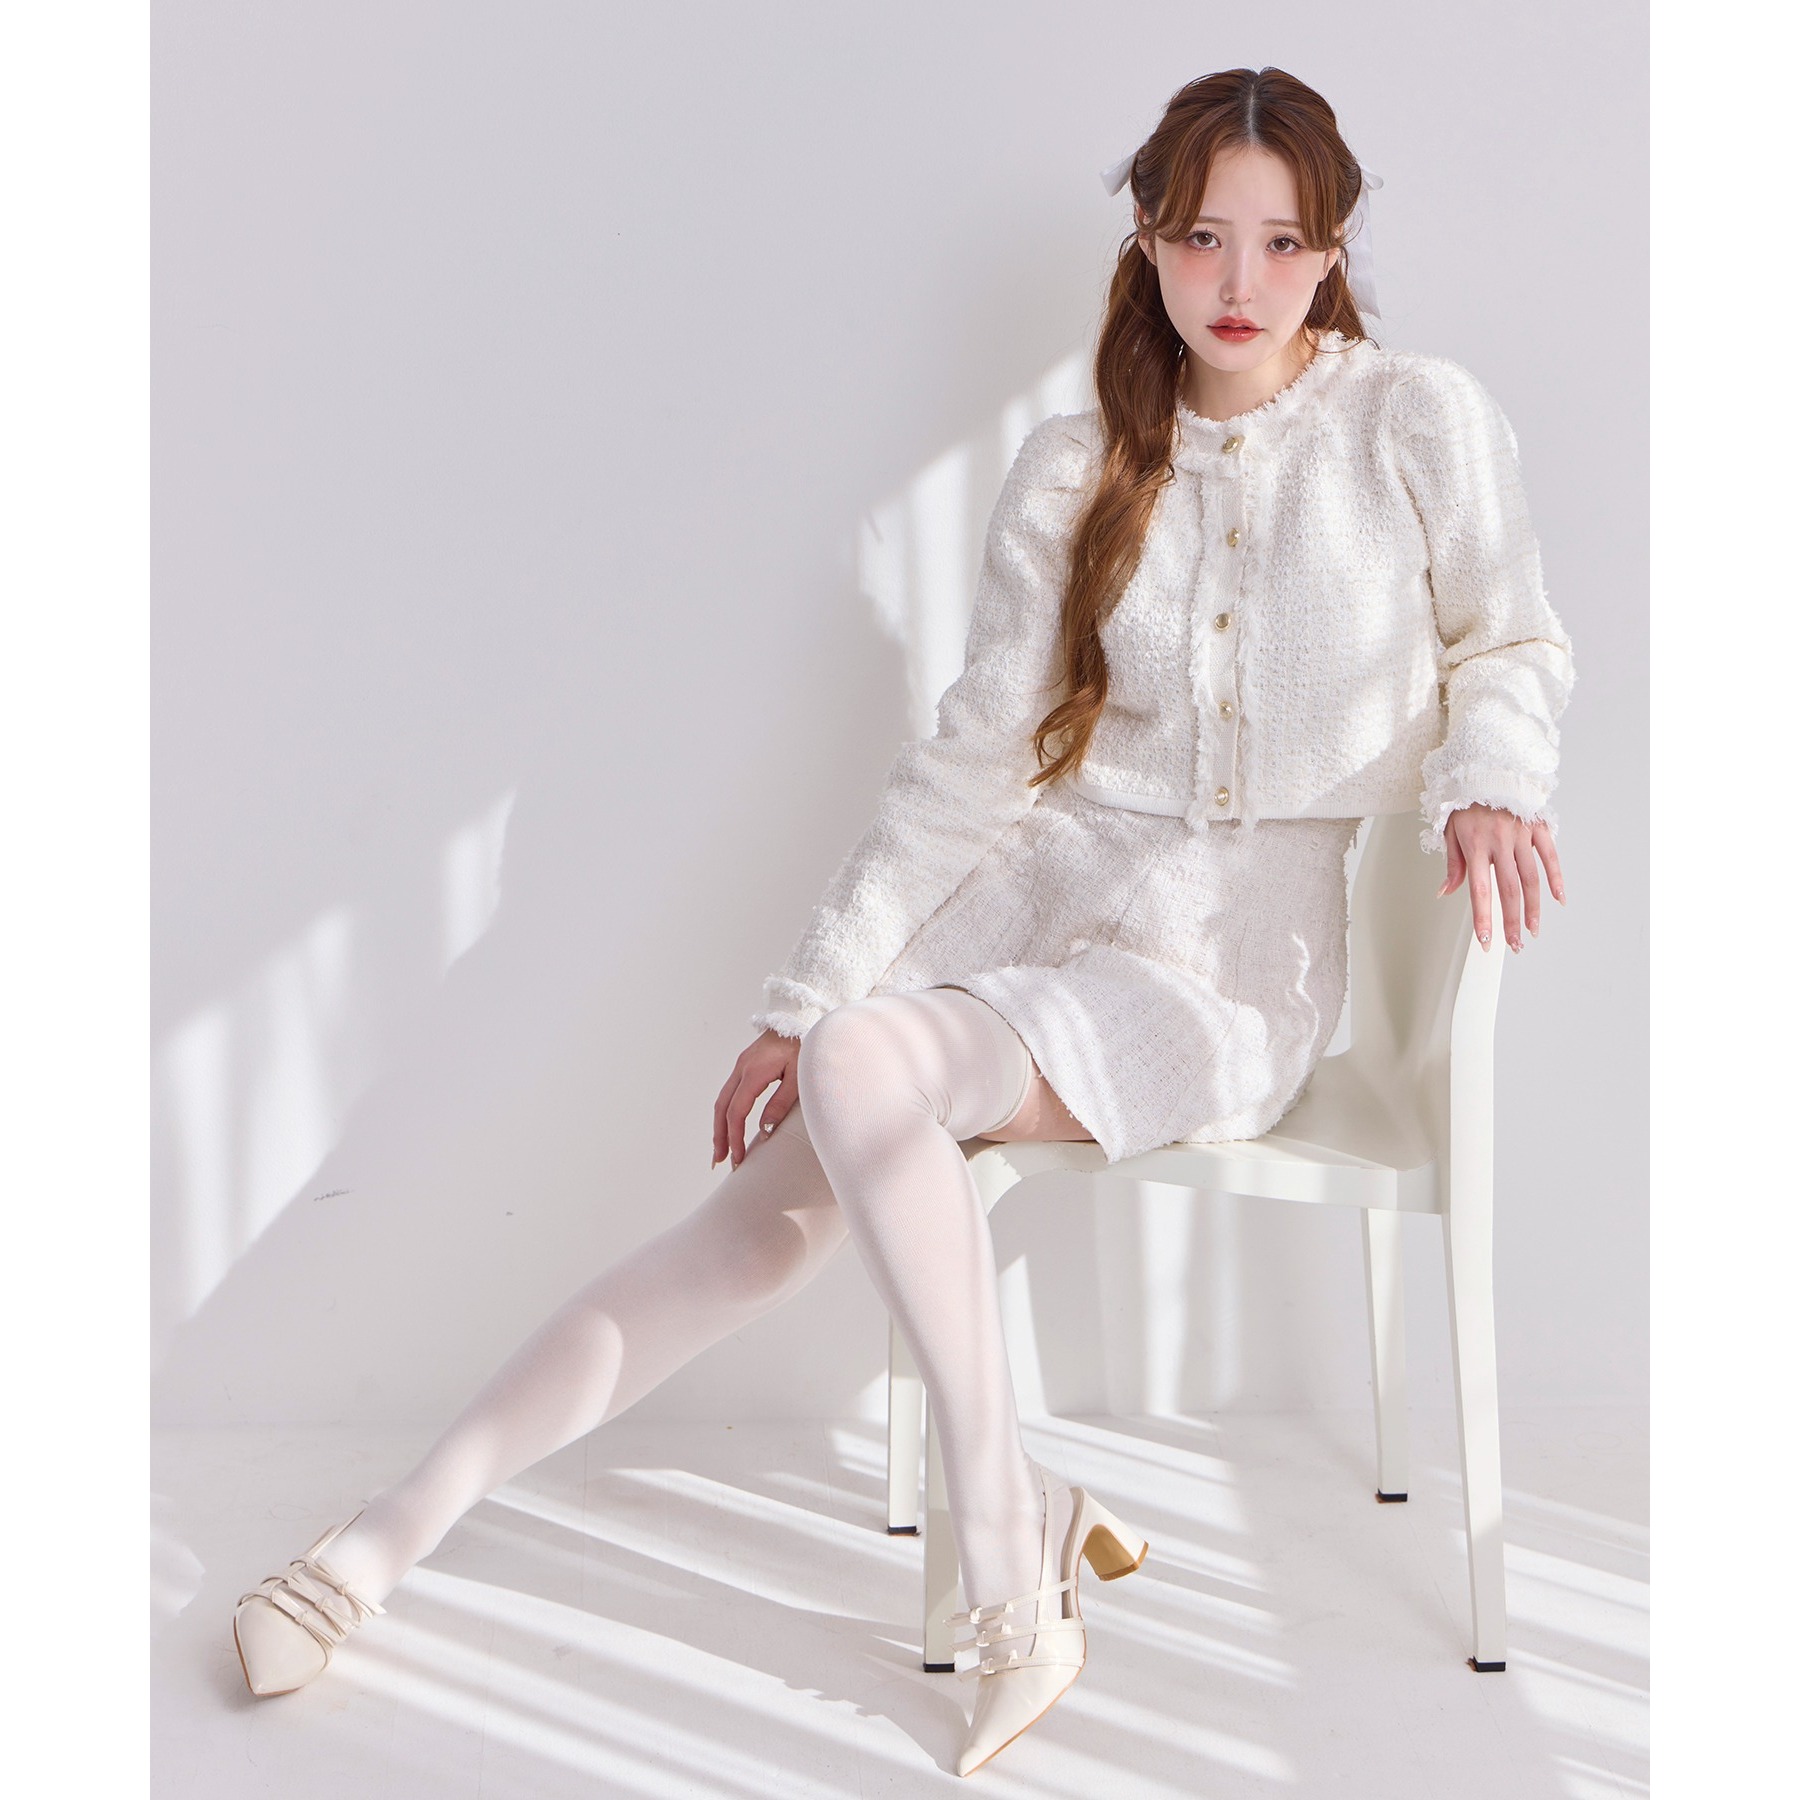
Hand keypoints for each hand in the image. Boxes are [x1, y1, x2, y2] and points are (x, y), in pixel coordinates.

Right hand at [712, 1028, 801, 1168]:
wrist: (802, 1017)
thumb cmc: (804, 1045)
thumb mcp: (798, 1077)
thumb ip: (780, 1104)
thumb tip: (764, 1131)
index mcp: (753, 1072)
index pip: (737, 1111)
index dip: (735, 1137)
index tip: (737, 1158)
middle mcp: (742, 1068)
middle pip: (722, 1107)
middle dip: (719, 1136)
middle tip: (719, 1161)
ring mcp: (742, 1065)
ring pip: (722, 1099)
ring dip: (720, 1125)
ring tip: (721, 1149)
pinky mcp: (746, 1065)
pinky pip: (730, 1092)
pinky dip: (726, 1112)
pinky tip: (729, 1124)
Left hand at [1439, 803, 1565, 951]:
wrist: (1486, 770)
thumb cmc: (1465, 804)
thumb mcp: (1450, 832)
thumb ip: (1453, 865)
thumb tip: (1446, 892)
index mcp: (1475, 846)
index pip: (1479, 890)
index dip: (1484, 917)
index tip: (1487, 940)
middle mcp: (1499, 842)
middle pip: (1509, 889)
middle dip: (1511, 920)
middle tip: (1515, 944)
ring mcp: (1521, 835)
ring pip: (1530, 878)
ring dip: (1533, 907)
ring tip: (1532, 930)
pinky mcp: (1538, 827)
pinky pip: (1550, 856)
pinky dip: (1556, 878)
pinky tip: (1558, 899)